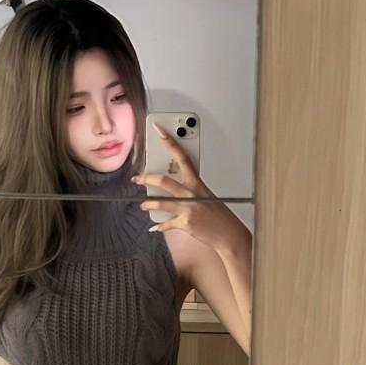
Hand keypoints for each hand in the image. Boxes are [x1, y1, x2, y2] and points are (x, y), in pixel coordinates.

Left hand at [131, 126, 241, 251]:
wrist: (229, 233)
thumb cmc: (218, 213)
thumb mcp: (206, 195)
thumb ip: (189, 188)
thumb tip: (170, 185)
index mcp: (197, 183)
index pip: (182, 157)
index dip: (170, 142)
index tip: (159, 130)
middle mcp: (191, 194)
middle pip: (164, 180)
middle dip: (146, 178)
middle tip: (136, 178)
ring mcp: (188, 209)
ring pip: (160, 202)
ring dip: (148, 204)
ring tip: (143, 205)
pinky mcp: (185, 224)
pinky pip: (166, 224)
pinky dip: (159, 226)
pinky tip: (155, 227)